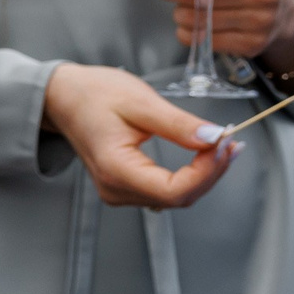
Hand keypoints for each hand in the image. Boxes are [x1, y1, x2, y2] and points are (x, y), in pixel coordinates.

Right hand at [41, 63, 234, 209]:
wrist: (63, 98)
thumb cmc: (93, 95)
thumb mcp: (140, 102)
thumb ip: (179, 124)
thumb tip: (214, 138)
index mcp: (115, 169)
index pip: (174, 190)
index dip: (207, 171)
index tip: (224, 142)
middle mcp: (115, 189)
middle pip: (178, 198)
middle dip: (211, 172)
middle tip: (231, 141)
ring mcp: (119, 191)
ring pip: (176, 198)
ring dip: (204, 175)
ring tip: (222, 146)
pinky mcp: (126, 187)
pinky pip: (167, 191)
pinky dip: (191, 176)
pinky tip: (204, 156)